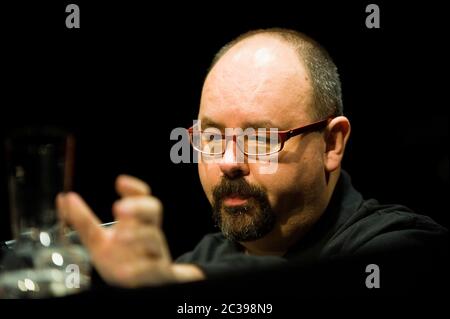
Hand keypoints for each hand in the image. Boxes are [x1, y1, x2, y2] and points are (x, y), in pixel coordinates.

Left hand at [57, 175, 203, 287]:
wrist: (142, 286)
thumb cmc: (121, 259)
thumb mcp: (98, 241)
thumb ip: (83, 221)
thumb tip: (64, 198)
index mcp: (136, 221)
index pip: (142, 197)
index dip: (134, 189)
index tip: (119, 182)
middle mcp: (148, 232)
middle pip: (153, 210)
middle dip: (138, 207)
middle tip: (119, 208)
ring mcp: (154, 252)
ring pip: (154, 237)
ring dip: (138, 234)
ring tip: (119, 236)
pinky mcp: (157, 273)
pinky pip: (153, 268)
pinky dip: (140, 269)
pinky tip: (124, 271)